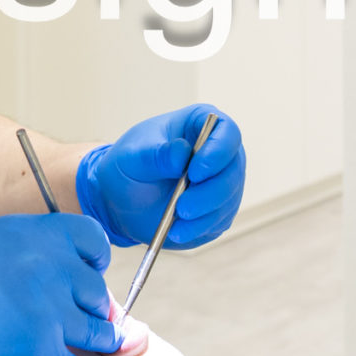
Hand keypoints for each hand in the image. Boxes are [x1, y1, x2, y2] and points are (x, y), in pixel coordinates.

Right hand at [0, 213, 122, 355]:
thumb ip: (20, 248)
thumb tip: (53, 265)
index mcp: (29, 234)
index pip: (91, 238)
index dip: (94, 259)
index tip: (90, 274)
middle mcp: (46, 267)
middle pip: (96, 290)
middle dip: (93, 306)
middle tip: (89, 318)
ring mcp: (46, 311)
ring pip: (98, 329)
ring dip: (104, 341)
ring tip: (110, 347)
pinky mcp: (39, 353)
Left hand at [76, 104, 245, 249]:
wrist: (122, 199)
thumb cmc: (128, 166)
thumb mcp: (131, 157)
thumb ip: (155, 154)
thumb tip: (181, 153)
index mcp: (200, 124)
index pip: (227, 132)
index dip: (218, 152)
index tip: (195, 172)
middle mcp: (218, 152)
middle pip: (233, 170)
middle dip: (210, 192)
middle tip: (182, 207)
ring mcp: (222, 181)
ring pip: (229, 199)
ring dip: (203, 214)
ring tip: (174, 222)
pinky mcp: (218, 209)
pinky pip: (219, 220)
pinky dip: (199, 229)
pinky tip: (177, 231)